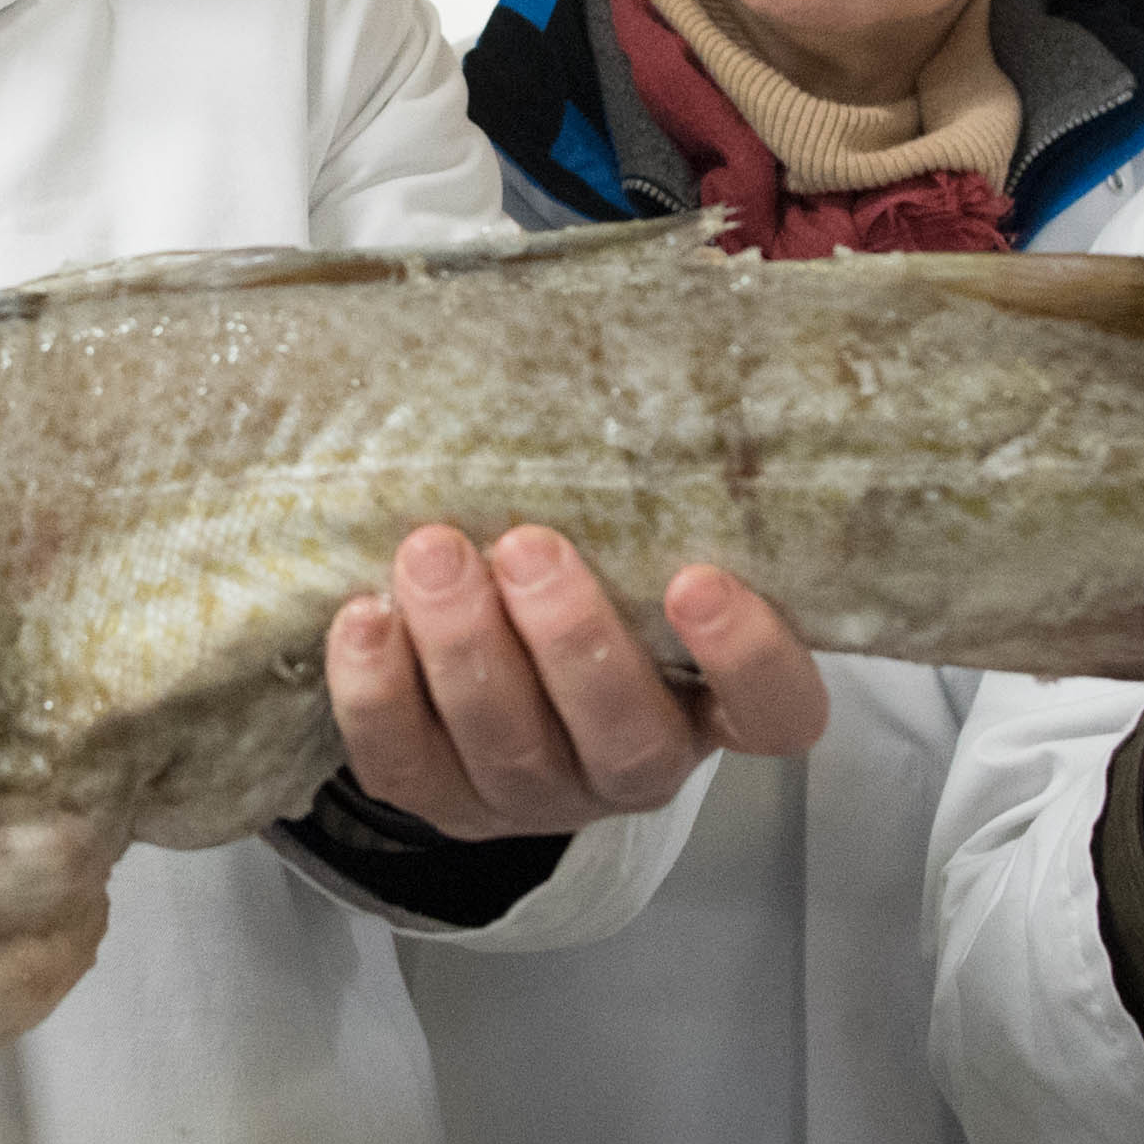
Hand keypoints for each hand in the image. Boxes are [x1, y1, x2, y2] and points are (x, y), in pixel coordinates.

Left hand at [325, 524, 829, 839]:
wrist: (474, 666)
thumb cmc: (573, 577)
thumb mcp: (628, 538)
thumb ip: (641, 489)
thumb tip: (635, 343)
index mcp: (710, 701)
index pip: (776, 713)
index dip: (750, 659)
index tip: (697, 579)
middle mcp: (634, 761)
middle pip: (626, 737)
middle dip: (572, 640)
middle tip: (529, 547)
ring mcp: (536, 792)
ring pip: (510, 747)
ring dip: (467, 648)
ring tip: (433, 555)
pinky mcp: (438, 800)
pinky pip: (404, 766)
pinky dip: (378, 691)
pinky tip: (367, 616)